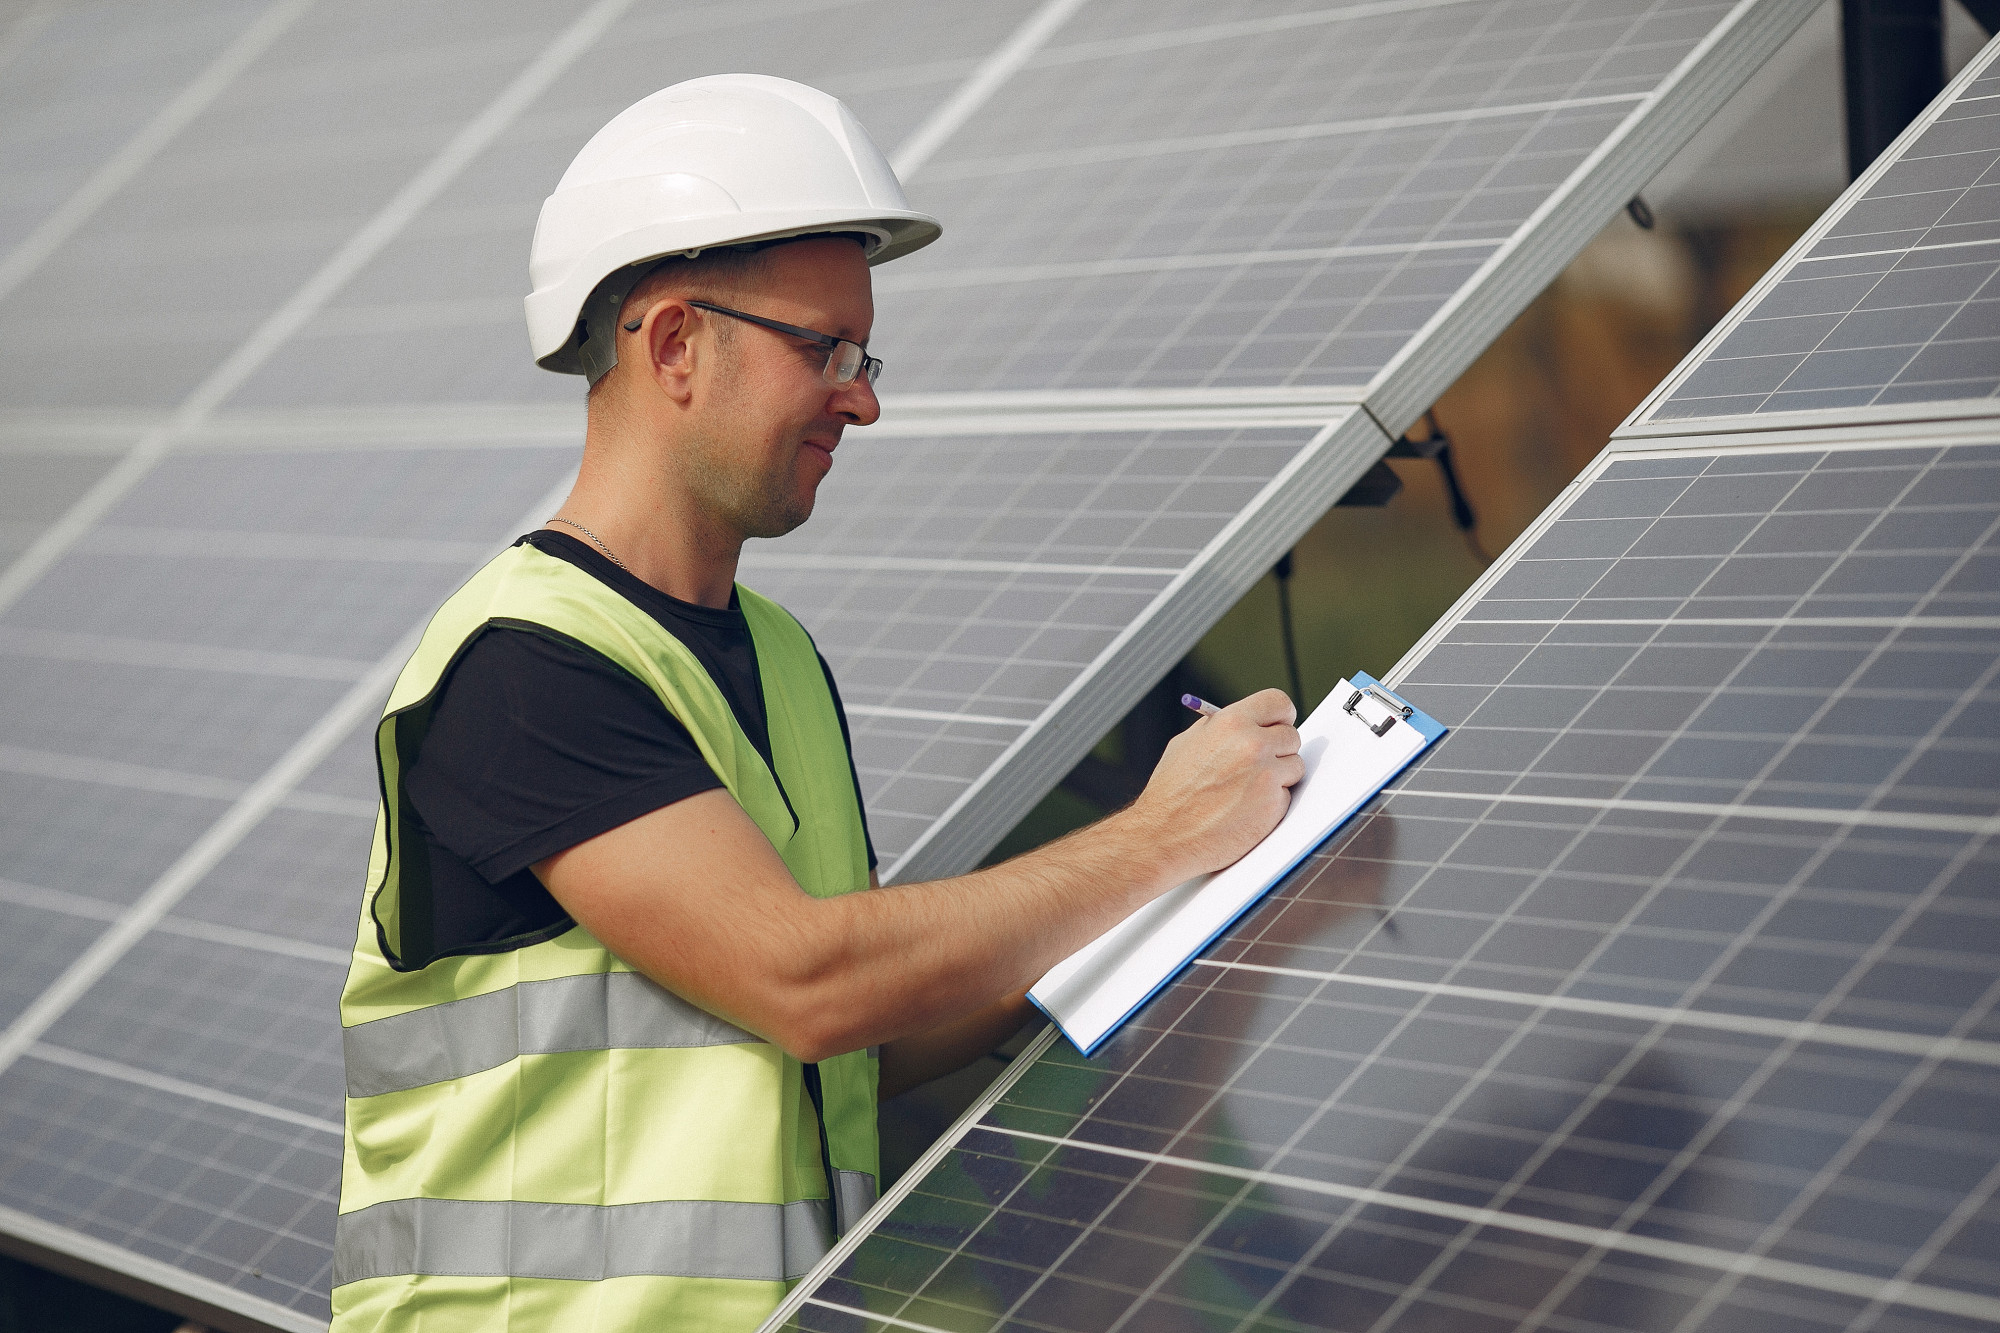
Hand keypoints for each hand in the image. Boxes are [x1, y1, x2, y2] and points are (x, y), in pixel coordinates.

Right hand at [1124, 687, 1303, 880]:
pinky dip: (1271, 802)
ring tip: (1245, 789)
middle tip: (1259, 763)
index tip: (1279, 725)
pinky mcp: (1273, 805)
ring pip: (1294, 766)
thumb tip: (1248, 723)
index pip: (1278, 703)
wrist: (1163, 835)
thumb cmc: (1171, 792)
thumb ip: (1221, 728)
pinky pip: (1286, 795)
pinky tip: (1244, 809)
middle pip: (1291, 736)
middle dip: (1278, 749)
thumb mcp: (1188, 743)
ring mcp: (1266, 776)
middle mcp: (1253, 745)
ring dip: (1278, 777)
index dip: (1281, 716)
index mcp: (1231, 723)